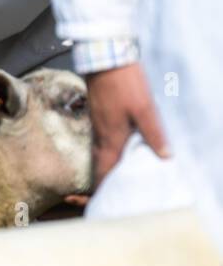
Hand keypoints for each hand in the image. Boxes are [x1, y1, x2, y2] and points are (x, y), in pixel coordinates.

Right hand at [86, 63, 169, 187]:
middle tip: (108, 198)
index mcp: (110, 140)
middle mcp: (101, 138)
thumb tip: (166, 157)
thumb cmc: (124, 84)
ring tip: (117, 182)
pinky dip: (109, 156)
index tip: (100, 205)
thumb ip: (154, 134)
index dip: (100, 192)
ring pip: (101, 157)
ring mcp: (98, 128)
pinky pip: (103, 145)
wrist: (106, 60)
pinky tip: (122, 154)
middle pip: (99, 169)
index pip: (102, 175)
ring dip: (106, 171)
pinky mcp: (100, 119)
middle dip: (101, 187)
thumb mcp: (145, 109)